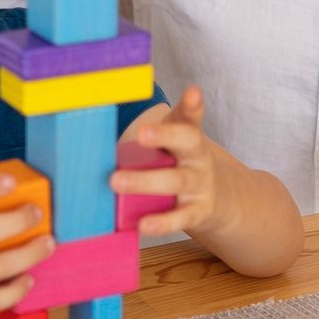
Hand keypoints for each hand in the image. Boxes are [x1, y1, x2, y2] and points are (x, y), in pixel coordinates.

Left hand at [111, 86, 219, 237]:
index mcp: (189, 137)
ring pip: (176, 181)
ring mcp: (199, 185)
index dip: (192, 105)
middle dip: (164, 136)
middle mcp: (198, 158)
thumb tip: (100, 122)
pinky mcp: (197, 212)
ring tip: (117, 182)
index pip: (191, 117)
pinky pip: (180, 218)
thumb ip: (153, 132)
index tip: (192, 92)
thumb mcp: (174, 144)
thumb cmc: (182, 165)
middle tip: (139, 134)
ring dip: (146, 182)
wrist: (217, 199)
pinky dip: (162, 223)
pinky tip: (143, 225)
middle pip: (187, 142)